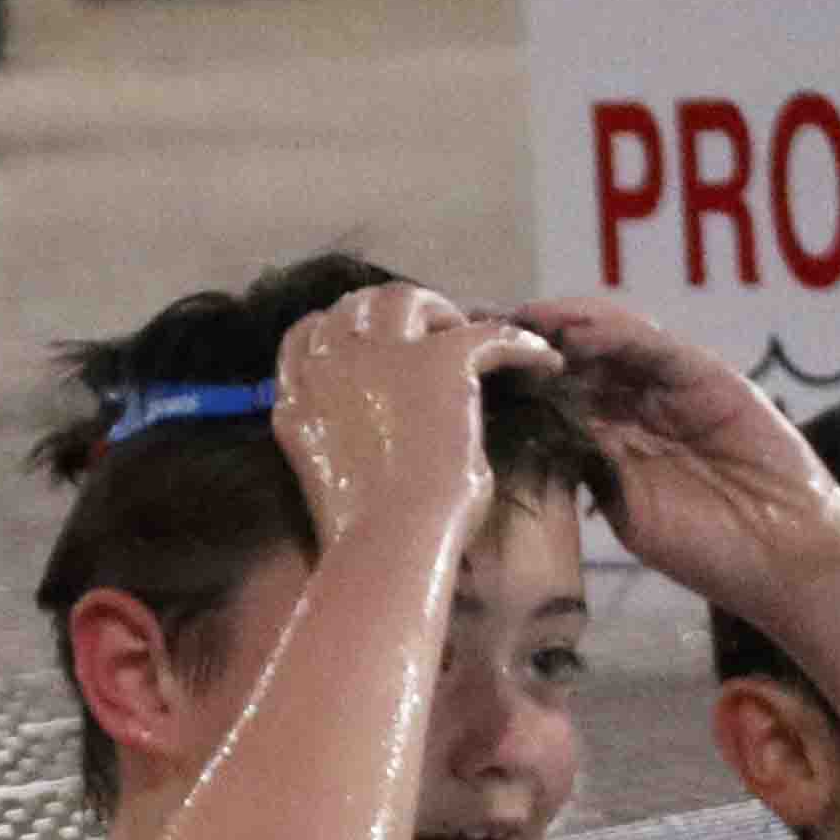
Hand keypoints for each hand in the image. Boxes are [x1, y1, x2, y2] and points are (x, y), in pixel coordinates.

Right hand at [270, 281, 562, 547]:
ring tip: (464, 335)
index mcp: (296, 400)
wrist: (389, 541)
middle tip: (425, 332)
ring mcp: (382, 358)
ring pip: (408, 298)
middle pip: (356, 306)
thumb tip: (372, 421)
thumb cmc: (361, 534)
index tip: (369, 343)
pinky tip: (543, 361)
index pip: (306, 335)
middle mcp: (330, 368)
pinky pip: (490, 333)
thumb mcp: (325, 471)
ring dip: (438, 311)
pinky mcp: (440, 362)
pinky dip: (521, 344)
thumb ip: (335, 430)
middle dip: (389, 310)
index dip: (339, 330)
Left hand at [506, 293, 839, 612]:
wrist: (777, 552)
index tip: (460, 372)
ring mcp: (673, 386)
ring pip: (610, 341)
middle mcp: (639, 403)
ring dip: (561, 325)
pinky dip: (614, 334)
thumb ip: (582, 469)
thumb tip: (522, 447)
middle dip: (525, 342)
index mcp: (614, 435)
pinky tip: (573, 329)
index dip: (511, 379)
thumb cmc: (704, 546)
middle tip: (473, 328)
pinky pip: (654, 346)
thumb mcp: (622, 508)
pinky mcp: (707, 376)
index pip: (554, 394)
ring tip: (515, 317)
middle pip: (575, 358)